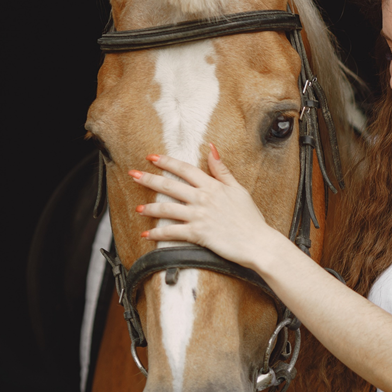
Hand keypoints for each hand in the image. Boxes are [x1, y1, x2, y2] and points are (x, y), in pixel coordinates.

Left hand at [130, 145, 280, 266]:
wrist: (258, 242)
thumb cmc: (251, 218)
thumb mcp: (239, 189)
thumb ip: (222, 170)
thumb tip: (211, 149)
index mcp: (213, 186)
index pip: (185, 169)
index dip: (167, 162)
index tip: (152, 157)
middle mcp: (203, 199)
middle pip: (170, 186)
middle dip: (149, 179)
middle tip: (133, 174)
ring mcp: (199, 216)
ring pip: (167, 209)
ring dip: (150, 209)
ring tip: (138, 209)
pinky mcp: (198, 234)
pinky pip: (172, 232)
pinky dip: (157, 234)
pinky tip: (146, 235)